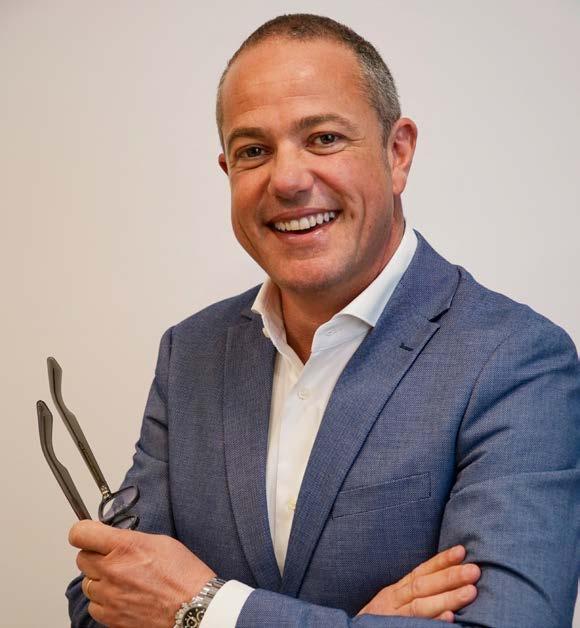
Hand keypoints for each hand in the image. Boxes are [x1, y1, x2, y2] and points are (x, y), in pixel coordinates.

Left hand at [69, 520, 215, 627]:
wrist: (193, 607)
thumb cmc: (183, 575)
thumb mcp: (160, 542)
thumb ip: (131, 540)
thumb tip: (115, 541)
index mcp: (125, 546)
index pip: (81, 533)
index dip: (83, 531)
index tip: (89, 534)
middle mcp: (112, 570)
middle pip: (81, 558)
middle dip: (95, 555)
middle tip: (113, 558)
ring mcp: (109, 596)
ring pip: (87, 583)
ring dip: (100, 579)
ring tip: (124, 580)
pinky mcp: (111, 617)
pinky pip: (94, 605)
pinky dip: (104, 601)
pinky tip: (123, 596)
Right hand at [357, 545, 479, 622]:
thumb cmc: (380, 620)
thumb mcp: (394, 601)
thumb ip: (413, 592)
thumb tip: (445, 580)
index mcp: (396, 591)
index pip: (421, 571)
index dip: (441, 561)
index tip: (462, 551)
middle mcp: (394, 600)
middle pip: (423, 586)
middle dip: (450, 577)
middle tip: (474, 570)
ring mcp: (394, 617)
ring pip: (421, 606)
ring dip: (447, 598)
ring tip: (471, 591)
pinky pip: (415, 625)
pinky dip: (434, 621)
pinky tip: (450, 619)